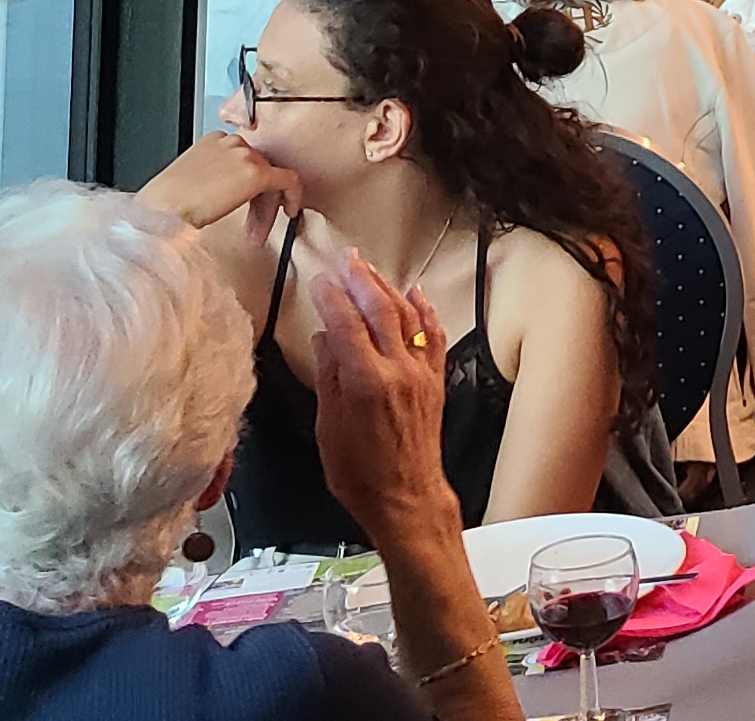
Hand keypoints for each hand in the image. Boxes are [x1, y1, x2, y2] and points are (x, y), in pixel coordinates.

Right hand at [141, 130, 300, 245]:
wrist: (161, 209)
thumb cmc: (165, 202)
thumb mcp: (189, 179)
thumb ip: (213, 175)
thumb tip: (225, 192)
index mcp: (213, 140)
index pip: (242, 158)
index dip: (245, 184)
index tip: (245, 204)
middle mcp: (231, 141)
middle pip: (258, 167)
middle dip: (257, 197)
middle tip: (254, 221)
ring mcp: (244, 155)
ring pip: (271, 177)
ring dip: (267, 204)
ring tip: (258, 229)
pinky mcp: (256, 173)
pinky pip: (288, 180)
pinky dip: (294, 195)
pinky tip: (291, 211)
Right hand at [308, 253, 458, 544]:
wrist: (407, 497)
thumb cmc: (360, 472)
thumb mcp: (328, 427)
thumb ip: (328, 377)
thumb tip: (323, 336)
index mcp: (365, 382)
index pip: (345, 324)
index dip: (330, 297)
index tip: (318, 279)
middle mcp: (398, 370)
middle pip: (380, 310)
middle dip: (361, 279)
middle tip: (346, 258)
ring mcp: (421, 373)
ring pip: (407, 317)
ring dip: (388, 288)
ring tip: (370, 269)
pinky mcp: (435, 380)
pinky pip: (432, 335)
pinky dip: (424, 311)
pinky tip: (414, 293)